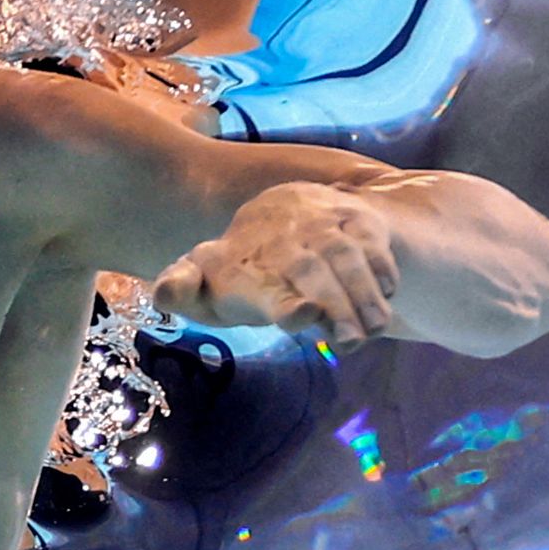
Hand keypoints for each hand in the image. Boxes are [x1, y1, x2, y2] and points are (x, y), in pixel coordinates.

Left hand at [151, 182, 399, 353]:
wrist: (284, 208)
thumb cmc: (240, 268)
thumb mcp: (204, 284)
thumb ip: (182, 291)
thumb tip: (162, 295)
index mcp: (237, 261)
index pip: (256, 280)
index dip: (280, 301)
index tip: (301, 316)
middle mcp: (279, 237)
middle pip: (309, 270)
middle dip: (333, 305)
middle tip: (347, 341)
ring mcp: (319, 222)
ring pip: (345, 256)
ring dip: (363, 295)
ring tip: (372, 330)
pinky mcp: (353, 215)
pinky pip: (374, 240)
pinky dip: (383, 270)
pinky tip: (386, 298)